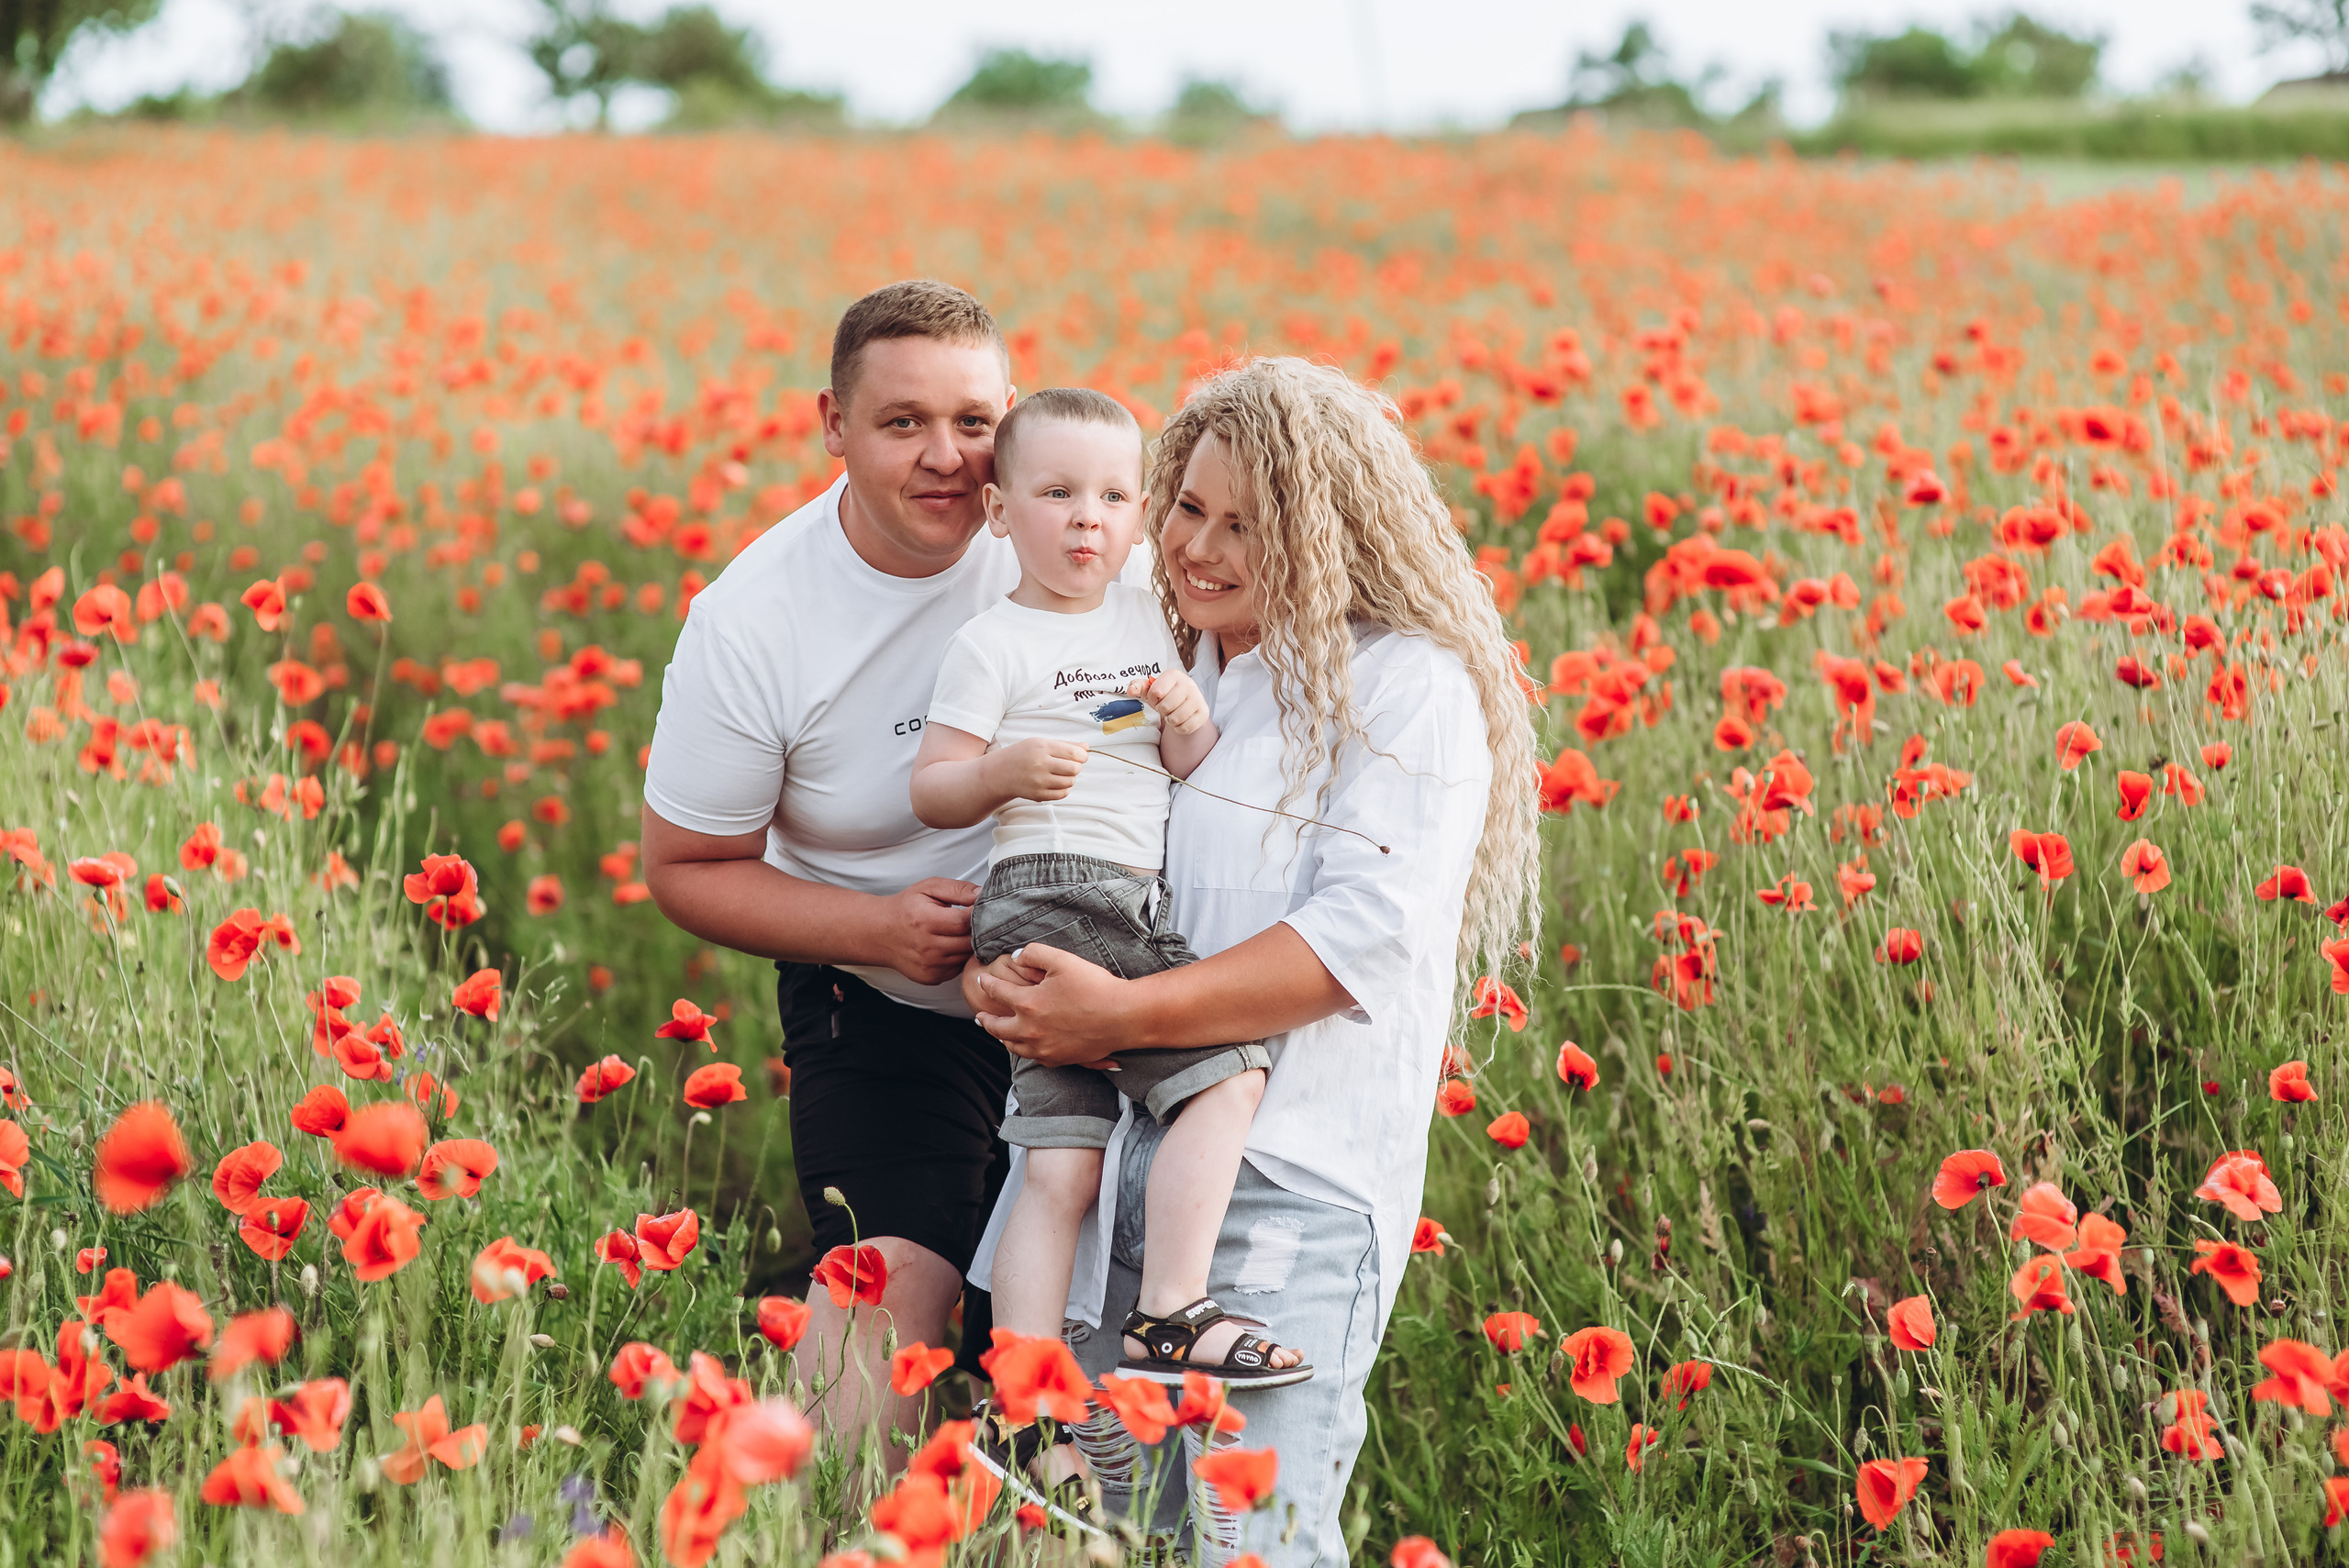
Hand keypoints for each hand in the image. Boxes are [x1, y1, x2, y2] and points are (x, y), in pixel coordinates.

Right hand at [877, 878, 977, 985]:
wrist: (879, 933)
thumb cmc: (906, 908)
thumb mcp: (928, 888)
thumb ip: (957, 889)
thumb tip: (981, 894)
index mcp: (926, 921)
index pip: (965, 922)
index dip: (979, 914)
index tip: (983, 908)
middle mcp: (927, 947)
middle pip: (970, 942)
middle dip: (978, 931)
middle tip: (977, 920)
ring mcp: (930, 966)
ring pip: (966, 957)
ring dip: (970, 945)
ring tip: (962, 932)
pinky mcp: (931, 977)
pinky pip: (958, 968)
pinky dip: (960, 957)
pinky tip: (951, 945)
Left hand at [972, 942, 1132, 1066]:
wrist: (1123, 1017)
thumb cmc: (1095, 987)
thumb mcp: (1062, 960)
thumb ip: (1034, 953)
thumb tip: (1017, 957)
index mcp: (1027, 1004)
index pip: (997, 993)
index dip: (987, 984)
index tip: (981, 980)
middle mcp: (1030, 1031)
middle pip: (998, 1028)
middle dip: (986, 1020)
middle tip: (979, 1017)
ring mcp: (1044, 1049)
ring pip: (1014, 1047)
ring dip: (1003, 1038)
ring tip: (1000, 1034)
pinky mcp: (1060, 1059)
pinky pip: (1035, 1058)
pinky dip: (1026, 1050)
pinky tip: (1028, 1046)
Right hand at [985, 737, 1087, 801]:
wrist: (1002, 772)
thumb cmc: (1024, 754)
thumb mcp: (1041, 743)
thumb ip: (1065, 745)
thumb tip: (1086, 747)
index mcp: (1042, 747)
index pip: (1074, 753)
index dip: (1082, 756)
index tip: (1080, 756)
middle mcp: (1040, 764)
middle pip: (1075, 769)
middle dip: (1076, 767)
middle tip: (1068, 765)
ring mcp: (1039, 781)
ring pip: (1070, 782)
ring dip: (1070, 778)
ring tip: (1060, 774)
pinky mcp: (1038, 795)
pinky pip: (1062, 794)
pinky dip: (1064, 789)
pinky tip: (1056, 783)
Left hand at [1129, 673, 1206, 734]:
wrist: (1187, 702)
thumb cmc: (1165, 694)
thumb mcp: (1150, 688)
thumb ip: (1138, 686)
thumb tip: (1130, 691)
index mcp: (1174, 675)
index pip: (1156, 692)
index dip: (1153, 699)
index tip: (1157, 698)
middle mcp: (1189, 684)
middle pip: (1165, 707)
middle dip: (1162, 710)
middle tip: (1166, 707)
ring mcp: (1198, 698)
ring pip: (1175, 718)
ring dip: (1170, 720)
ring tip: (1173, 713)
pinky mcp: (1203, 713)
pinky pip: (1185, 728)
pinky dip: (1179, 728)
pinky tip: (1181, 720)